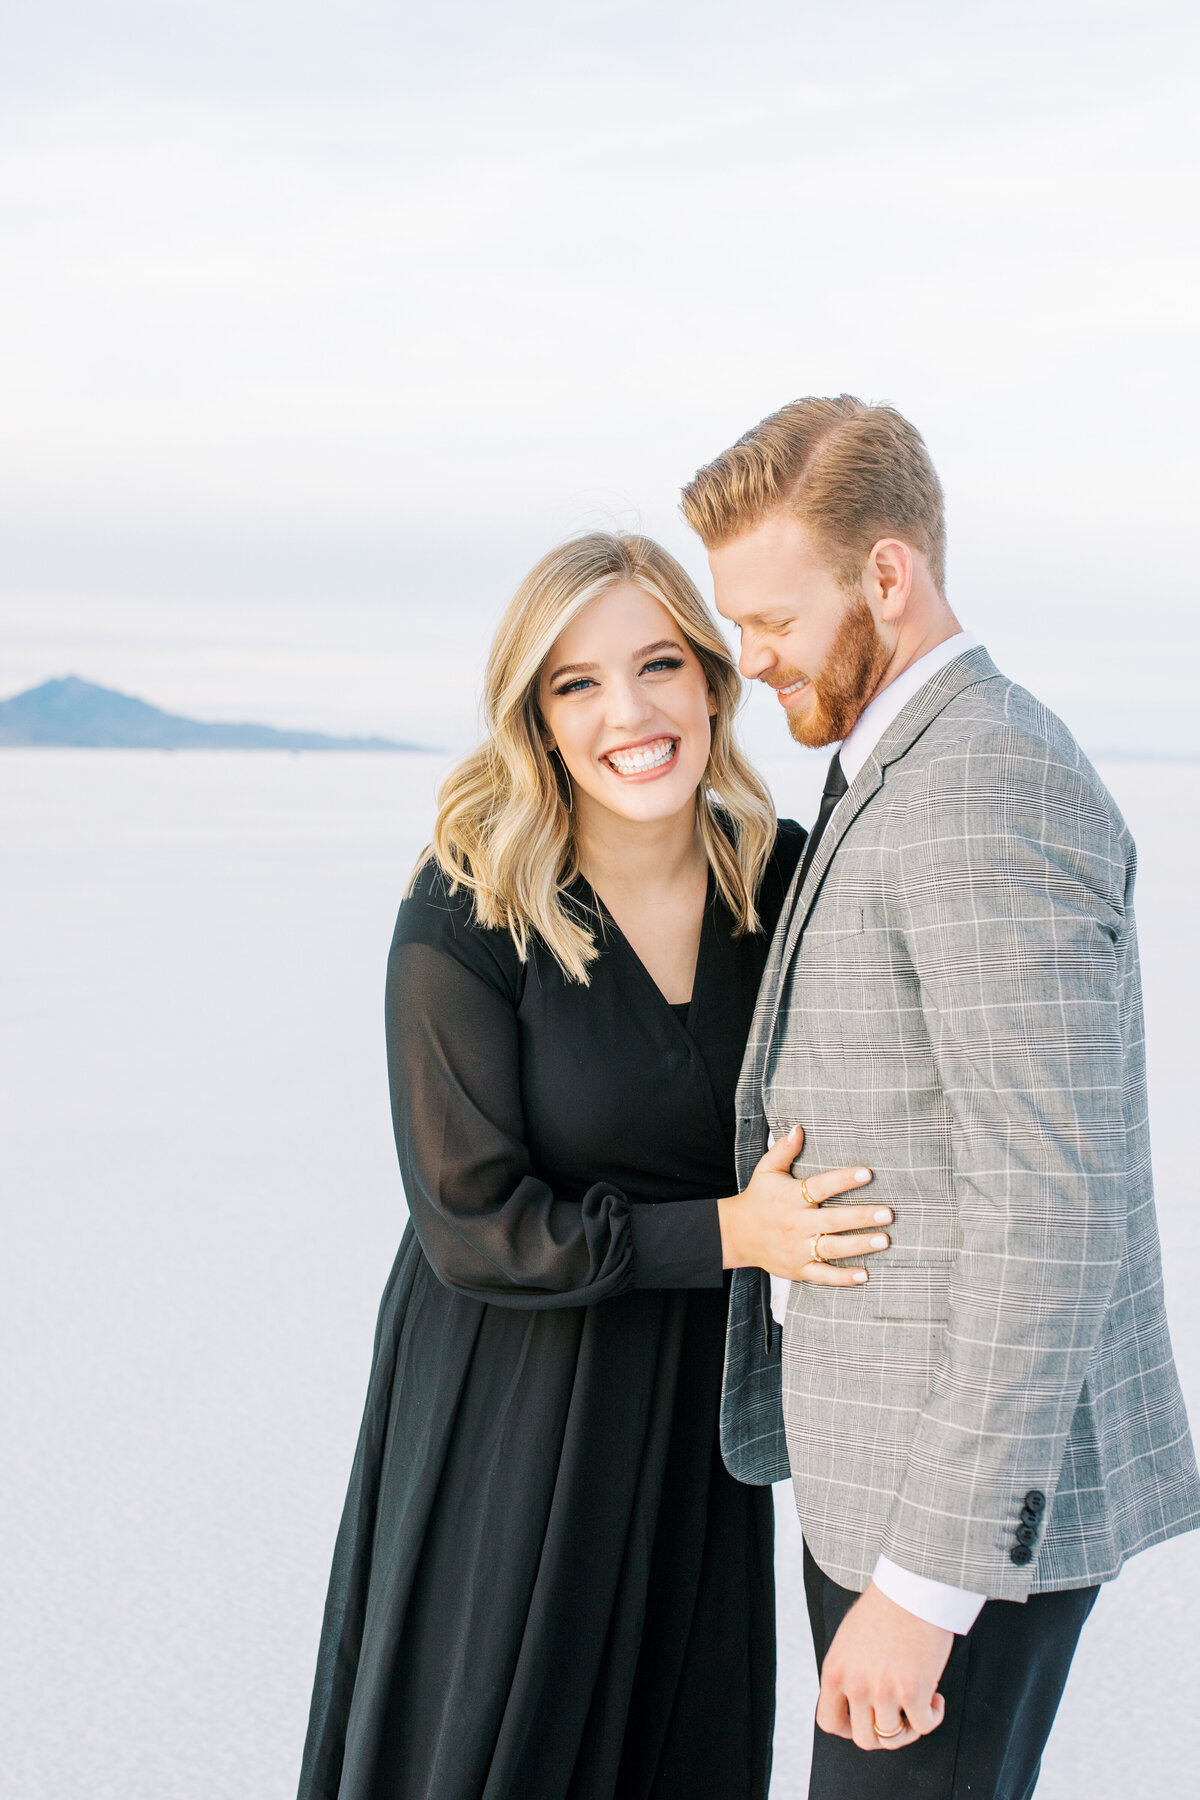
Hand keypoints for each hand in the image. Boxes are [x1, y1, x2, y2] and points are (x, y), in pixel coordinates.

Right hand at [717, 1125, 890, 1285]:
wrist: (735, 1235)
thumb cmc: (758, 1198)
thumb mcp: (766, 1170)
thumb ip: (784, 1149)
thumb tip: (799, 1128)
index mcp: (791, 1198)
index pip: (820, 1186)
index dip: (843, 1180)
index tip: (867, 1173)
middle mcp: (796, 1224)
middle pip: (833, 1221)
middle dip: (861, 1217)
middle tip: (888, 1213)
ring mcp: (797, 1249)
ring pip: (832, 1248)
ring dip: (859, 1245)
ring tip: (884, 1240)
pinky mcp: (798, 1269)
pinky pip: (823, 1275)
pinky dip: (842, 1277)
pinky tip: (864, 1275)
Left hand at [816, 1582, 952, 1750]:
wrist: (911, 1587)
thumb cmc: (885, 1608)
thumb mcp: (850, 1641)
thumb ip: (849, 1672)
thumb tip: (858, 1703)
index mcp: (834, 1671)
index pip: (829, 1722)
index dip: (849, 1728)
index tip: (868, 1720)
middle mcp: (855, 1686)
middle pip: (864, 1739)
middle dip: (883, 1733)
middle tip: (898, 1715)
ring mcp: (883, 1692)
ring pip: (893, 1739)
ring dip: (909, 1727)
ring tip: (918, 1704)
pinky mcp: (913, 1692)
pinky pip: (924, 1727)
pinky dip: (933, 1717)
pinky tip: (935, 1697)